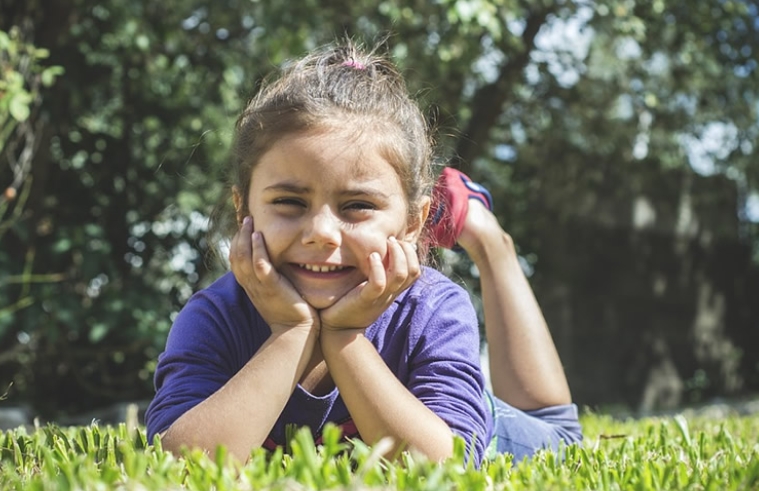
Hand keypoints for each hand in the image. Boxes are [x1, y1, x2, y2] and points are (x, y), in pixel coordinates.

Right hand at [230, 217, 318, 333]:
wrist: (295, 333)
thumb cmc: (289, 313)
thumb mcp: (275, 294)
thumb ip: (272, 280)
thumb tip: (277, 265)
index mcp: (250, 287)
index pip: (236, 262)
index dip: (236, 244)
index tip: (243, 229)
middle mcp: (251, 286)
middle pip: (236, 257)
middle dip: (239, 236)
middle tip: (246, 219)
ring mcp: (260, 287)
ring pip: (244, 258)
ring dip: (245, 237)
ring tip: (249, 221)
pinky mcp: (272, 288)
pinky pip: (260, 266)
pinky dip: (257, 250)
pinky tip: (259, 236)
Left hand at [319, 237, 419, 330]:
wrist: (338, 330)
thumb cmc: (350, 304)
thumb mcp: (369, 288)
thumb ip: (377, 274)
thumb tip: (380, 253)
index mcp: (393, 291)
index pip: (415, 272)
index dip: (412, 254)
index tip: (397, 242)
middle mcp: (390, 294)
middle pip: (413, 272)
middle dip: (406, 251)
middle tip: (391, 240)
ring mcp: (379, 297)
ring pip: (400, 275)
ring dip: (395, 255)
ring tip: (385, 243)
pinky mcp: (365, 300)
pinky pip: (378, 283)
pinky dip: (377, 267)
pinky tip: (371, 256)